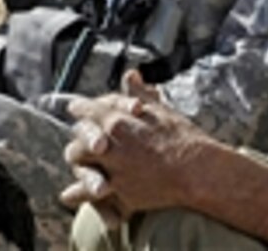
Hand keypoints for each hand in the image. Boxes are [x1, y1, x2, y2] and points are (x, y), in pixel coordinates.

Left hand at [59, 74, 212, 219]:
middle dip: (79, 138)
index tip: (76, 108)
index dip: (80, 108)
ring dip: (79, 162)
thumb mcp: (161, 109)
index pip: (86, 110)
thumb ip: (140, 93)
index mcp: (118, 120)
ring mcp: (111, 168)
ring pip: (79, 164)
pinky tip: (71, 193)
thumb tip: (131, 74)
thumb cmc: (182, 137)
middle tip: (84, 139)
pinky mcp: (117, 191)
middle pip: (78, 138)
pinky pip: (86, 193)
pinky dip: (76, 193)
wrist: (196, 169)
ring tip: (82, 164)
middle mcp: (109, 144)